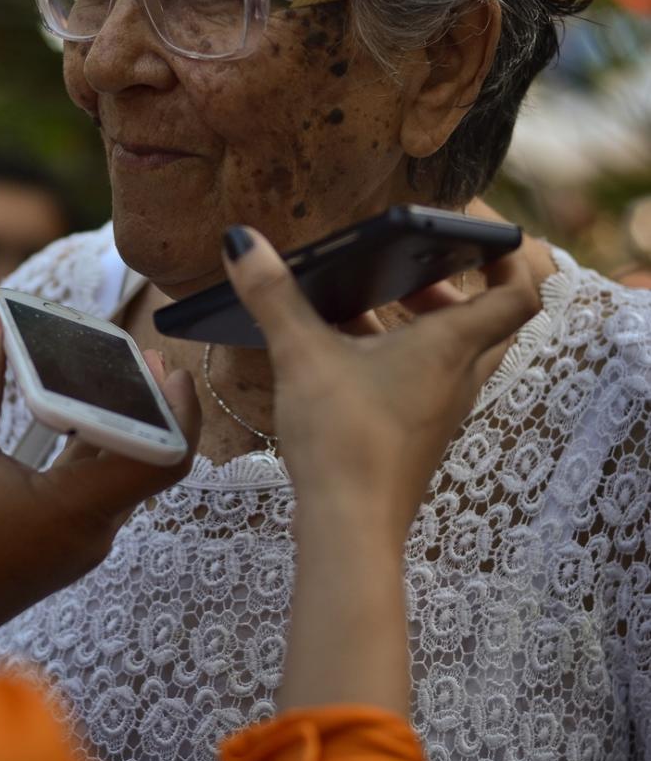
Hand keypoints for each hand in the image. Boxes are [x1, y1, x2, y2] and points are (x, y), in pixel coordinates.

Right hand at [0, 302, 200, 645]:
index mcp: (78, 509)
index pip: (164, 458)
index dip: (179, 410)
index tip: (170, 368)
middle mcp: (93, 530)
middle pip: (146, 458)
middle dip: (147, 403)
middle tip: (139, 354)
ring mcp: (80, 541)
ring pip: (117, 471)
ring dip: (116, 423)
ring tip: (107, 369)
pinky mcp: (61, 543)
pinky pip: (92, 487)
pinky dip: (89, 447)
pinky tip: (67, 411)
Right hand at [223, 226, 538, 545]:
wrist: (350, 528)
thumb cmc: (345, 440)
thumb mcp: (303, 355)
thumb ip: (273, 295)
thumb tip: (241, 240)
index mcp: (452, 345)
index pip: (519, 292)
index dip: (507, 254)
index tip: (474, 232)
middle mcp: (459, 376)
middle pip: (487, 320)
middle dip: (455, 286)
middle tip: (410, 269)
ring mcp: (442, 410)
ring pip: (455, 352)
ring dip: (425, 322)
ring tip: (375, 303)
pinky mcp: (418, 435)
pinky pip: (425, 381)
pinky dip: (400, 356)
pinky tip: (347, 354)